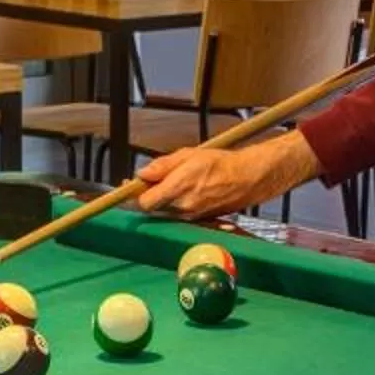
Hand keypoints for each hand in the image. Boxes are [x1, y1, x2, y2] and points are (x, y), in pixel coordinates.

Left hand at [134, 132, 320, 220]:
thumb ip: (163, 166)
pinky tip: (185, 190)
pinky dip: (175, 203)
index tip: (126, 188)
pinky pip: (178, 213)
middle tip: (148, 180)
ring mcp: (190, 216)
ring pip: (164, 210)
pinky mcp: (198, 220)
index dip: (133, 195)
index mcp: (179, 188)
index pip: (144, 202)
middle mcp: (183, 206)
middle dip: (148, 194)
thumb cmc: (220, 163)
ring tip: (175, 181)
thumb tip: (142, 173)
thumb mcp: (188, 155)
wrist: (248, 179)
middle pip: (152, 207)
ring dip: (162, 198)